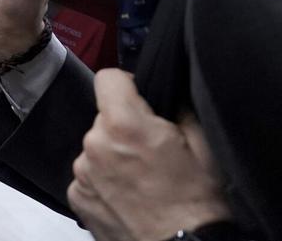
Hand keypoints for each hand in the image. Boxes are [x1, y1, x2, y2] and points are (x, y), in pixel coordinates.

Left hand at [67, 70, 233, 240]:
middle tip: (152, 150)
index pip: (108, 78)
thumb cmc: (199, 203)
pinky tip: (130, 196)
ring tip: (143, 179)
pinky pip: (89, 175)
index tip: (141, 100)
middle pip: (104, 117)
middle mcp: (94, 144)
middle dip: (125, 126)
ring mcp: (82, 173)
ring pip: (96, 147)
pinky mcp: (77, 197)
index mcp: (123, 124)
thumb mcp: (204, 144)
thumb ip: (176, 107)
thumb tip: (165, 89)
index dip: (127, 85)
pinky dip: (105, 181)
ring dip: (113, 155)